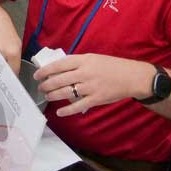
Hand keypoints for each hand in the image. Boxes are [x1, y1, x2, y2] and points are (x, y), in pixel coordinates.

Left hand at [33, 54, 152, 117]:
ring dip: (53, 95)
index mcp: (83, 60)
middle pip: (59, 79)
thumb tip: (59, 69)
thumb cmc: (112, 66)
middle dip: (46, 85)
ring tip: (47, 96)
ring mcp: (90, 87)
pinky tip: (59, 112)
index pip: (59, 65)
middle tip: (40, 88)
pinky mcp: (96, 99)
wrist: (132, 77)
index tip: (37, 75)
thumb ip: (77, 63)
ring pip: (65, 92)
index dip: (45, 70)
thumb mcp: (93, 58)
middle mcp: (85, 73)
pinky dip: (67, 110)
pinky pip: (78, 106)